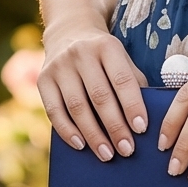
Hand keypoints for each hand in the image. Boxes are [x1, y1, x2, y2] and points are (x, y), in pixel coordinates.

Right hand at [39, 27, 148, 160]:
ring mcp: (59, 66)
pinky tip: (81, 145)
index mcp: (107, 47)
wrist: (69, 32)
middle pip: (99, 96)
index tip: (141, 129)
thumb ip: (134, 83)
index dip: (132, 105)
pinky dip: (67, 131)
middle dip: (115, 126)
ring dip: (93, 134)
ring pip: (77, 106)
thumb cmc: (104, 56)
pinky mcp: (43, 79)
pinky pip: (54, 111)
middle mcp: (81, 54)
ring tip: (107, 154)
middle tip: (127, 150)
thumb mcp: (122, 59)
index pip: (122, 80)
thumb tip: (144, 120)